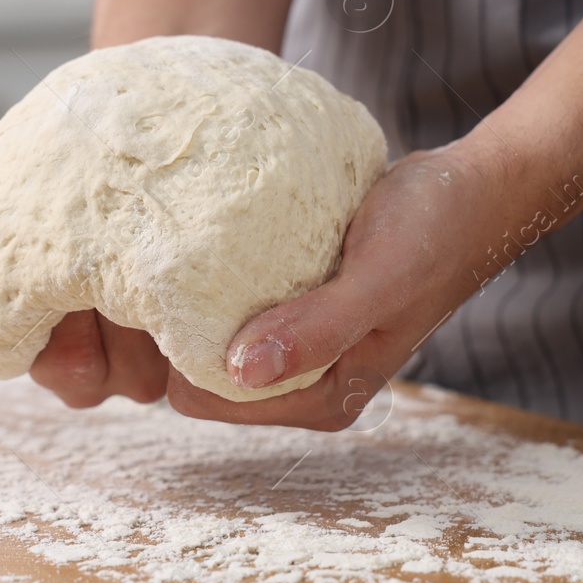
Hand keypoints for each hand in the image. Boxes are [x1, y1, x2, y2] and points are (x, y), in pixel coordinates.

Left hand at [0, 143, 502, 429]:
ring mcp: (293, 337)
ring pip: (200, 332)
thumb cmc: (433, 231)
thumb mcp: (376, 276)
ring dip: (168, 301)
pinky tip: (171, 233)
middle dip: (150, 333)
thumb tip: (234, 368)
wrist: (479, 189)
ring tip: (125, 248)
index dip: (160, 355)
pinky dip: (196, 274)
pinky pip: (222, 296)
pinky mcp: (290, 296)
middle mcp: (298, 375)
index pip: (201, 394)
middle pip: (193, 370)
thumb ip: (312, 326)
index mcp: (318, 392)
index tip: (123, 298)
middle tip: (104, 271)